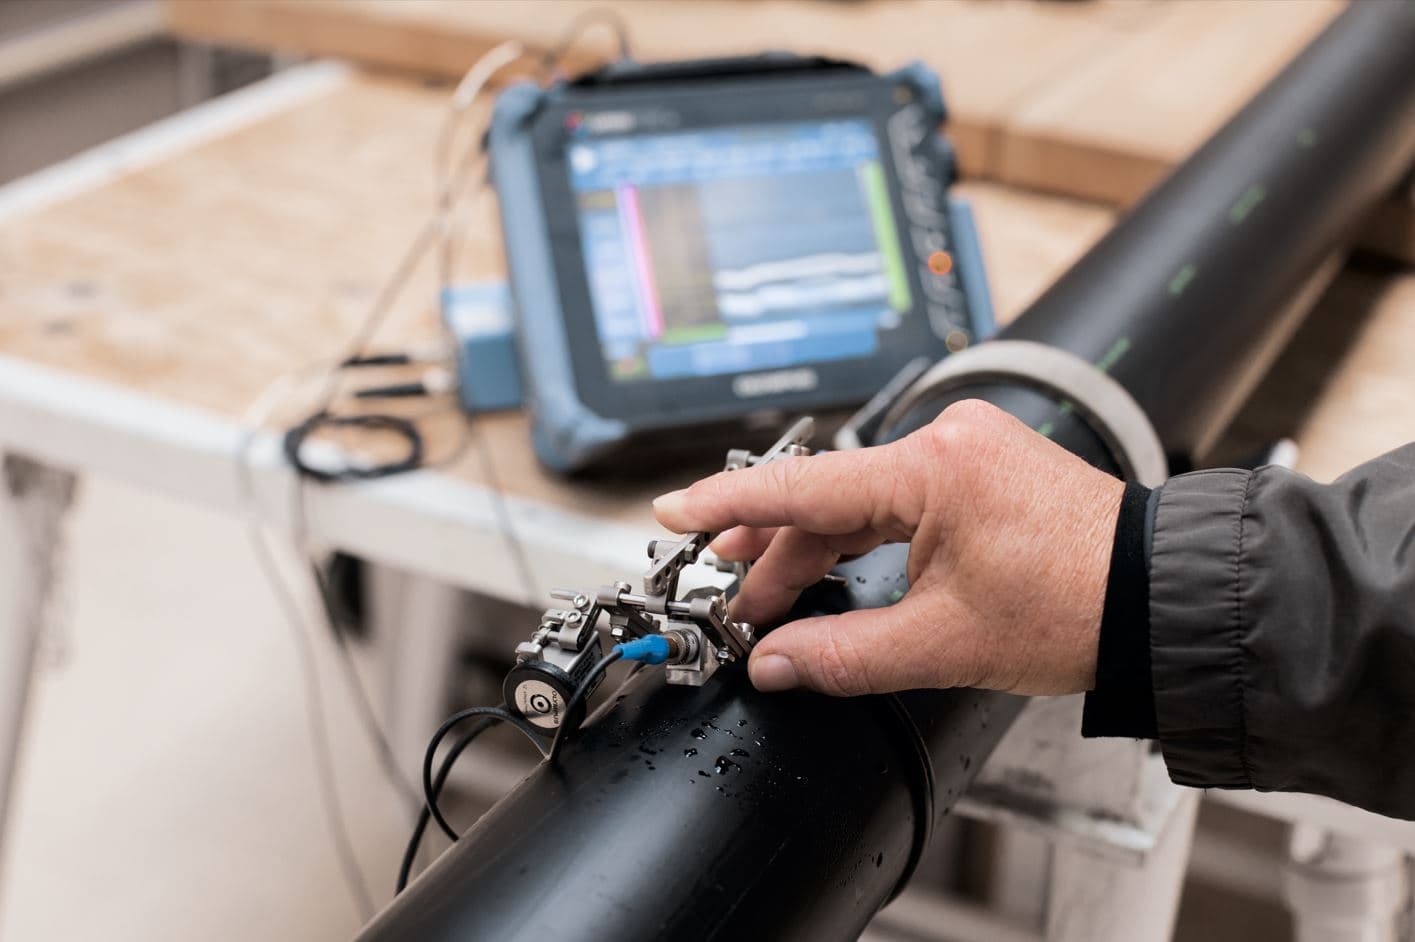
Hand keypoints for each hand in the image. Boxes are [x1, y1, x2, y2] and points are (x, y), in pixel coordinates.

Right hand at [652, 400, 1123, 697]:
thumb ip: (843, 654)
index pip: (802, 484)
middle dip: (774, 550)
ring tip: (775, 601)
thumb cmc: (1078, 606)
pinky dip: (860, 539)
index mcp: (934, 467)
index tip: (672, 510)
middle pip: (826, 496)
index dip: (728, 504)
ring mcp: (966, 449)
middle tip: (735, 599)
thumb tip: (775, 664)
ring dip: (816, 548)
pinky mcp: (980, 467)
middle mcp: (946, 441)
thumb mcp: (944, 642)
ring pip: (860, 500)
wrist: (1159, 596)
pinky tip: (835, 575)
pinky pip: (897, 499)